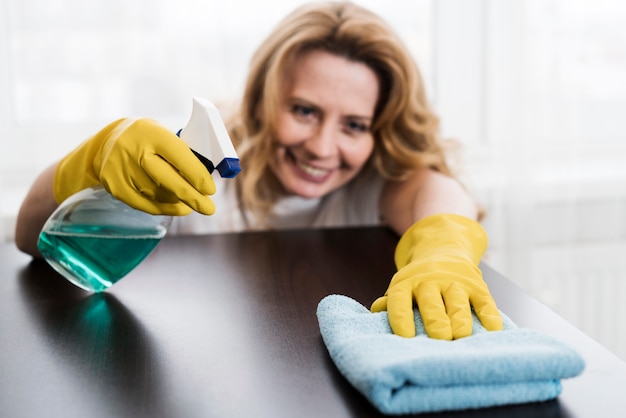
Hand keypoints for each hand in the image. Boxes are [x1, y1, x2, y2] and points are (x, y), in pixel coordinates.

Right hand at [54, 118, 215, 215]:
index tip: (210, 189)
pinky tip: (179, 207)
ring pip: (158, 194)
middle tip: (208, 208)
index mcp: (151, 132)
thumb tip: (206, 179)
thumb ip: (184, 154)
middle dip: (191, 196)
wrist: (108, 142)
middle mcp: (133, 149)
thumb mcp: (164, 135)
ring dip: (179, 201)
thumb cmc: (147, 140)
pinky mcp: (114, 186)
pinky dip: (165, 208)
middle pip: (167, 180)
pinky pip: (145, 204)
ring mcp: (121, 169)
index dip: (197, 175)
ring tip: (192, 203)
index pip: (179, 155)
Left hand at [371, 214, 502, 339]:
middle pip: (432, 303)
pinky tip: (493, 330)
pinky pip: (485, 302)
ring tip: (461, 337)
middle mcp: (430, 281)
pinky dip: (490, 316)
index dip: (402, 317)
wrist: (443, 248)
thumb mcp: (401, 286)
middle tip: (439, 339)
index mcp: (407, 283)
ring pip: (458, 302)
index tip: (405, 336)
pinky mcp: (477, 286)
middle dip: (436, 321)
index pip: (400, 300)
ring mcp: (455, 282)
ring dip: (460, 320)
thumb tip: (376, 310)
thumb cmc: (418, 280)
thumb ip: (391, 301)